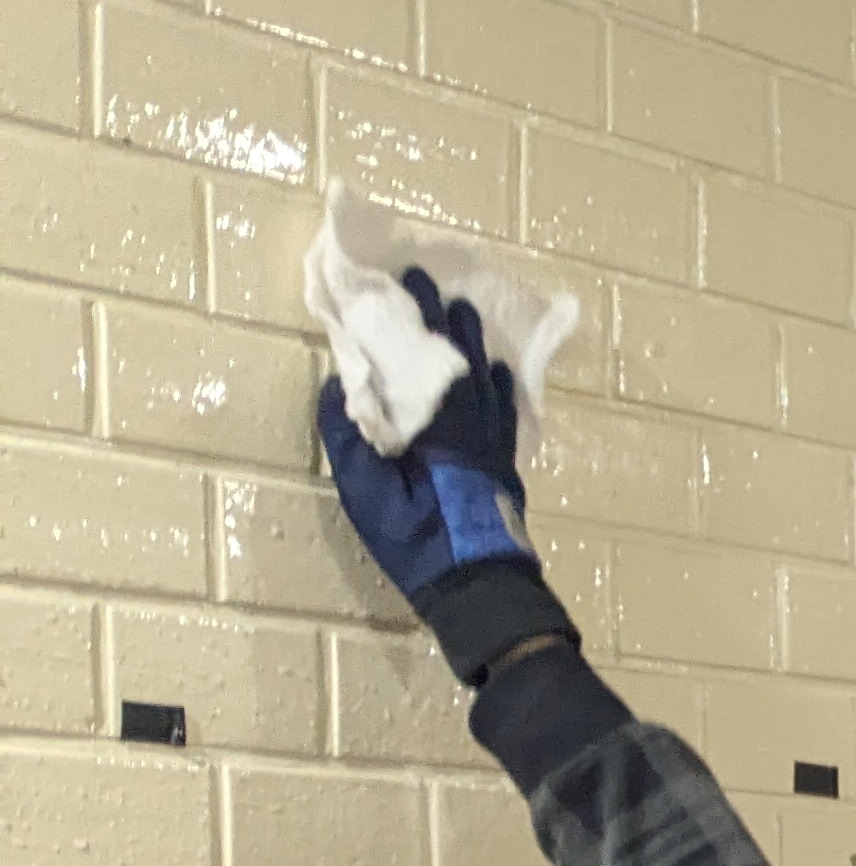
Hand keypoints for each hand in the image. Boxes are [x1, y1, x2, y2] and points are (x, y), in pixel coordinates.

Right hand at [314, 268, 573, 684]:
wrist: (477, 586)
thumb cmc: (417, 541)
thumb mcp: (366, 493)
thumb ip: (349, 438)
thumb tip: (341, 385)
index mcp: (435, 425)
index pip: (425, 358)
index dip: (415, 318)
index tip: (405, 279)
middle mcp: (470, 427)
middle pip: (458, 361)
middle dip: (444, 320)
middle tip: (432, 282)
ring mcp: (492, 446)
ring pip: (485, 382)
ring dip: (474, 345)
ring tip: (465, 312)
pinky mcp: (504, 467)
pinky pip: (505, 416)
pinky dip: (501, 391)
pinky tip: (499, 374)